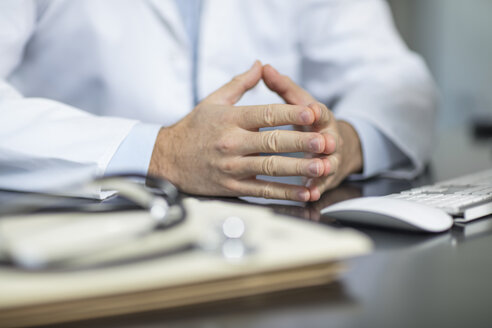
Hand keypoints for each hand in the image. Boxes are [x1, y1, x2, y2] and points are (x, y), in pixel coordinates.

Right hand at [148, 61, 331, 200]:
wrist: (168, 159)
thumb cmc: (193, 128)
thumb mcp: (213, 100)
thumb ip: (240, 83)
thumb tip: (259, 65)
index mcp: (230, 119)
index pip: (265, 114)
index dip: (290, 113)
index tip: (311, 113)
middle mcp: (232, 143)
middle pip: (272, 142)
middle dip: (301, 142)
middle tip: (324, 141)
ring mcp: (232, 167)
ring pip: (270, 168)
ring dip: (298, 168)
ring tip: (320, 166)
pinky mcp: (232, 186)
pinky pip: (262, 190)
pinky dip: (285, 192)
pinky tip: (303, 191)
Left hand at [262, 64, 362, 200]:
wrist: (331, 146)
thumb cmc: (309, 121)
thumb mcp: (299, 102)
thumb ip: (282, 87)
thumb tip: (263, 66)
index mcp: (320, 118)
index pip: (321, 112)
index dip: (316, 111)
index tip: (312, 109)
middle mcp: (327, 138)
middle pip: (327, 139)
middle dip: (323, 141)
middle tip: (321, 143)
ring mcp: (327, 160)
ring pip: (326, 164)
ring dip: (322, 167)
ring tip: (318, 170)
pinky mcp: (323, 179)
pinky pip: (319, 186)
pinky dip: (314, 190)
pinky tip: (309, 194)